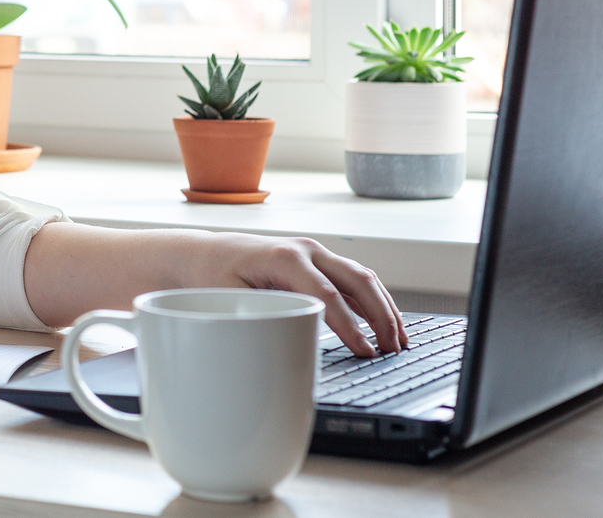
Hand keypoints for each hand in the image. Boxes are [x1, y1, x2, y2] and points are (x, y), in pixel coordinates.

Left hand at [180, 232, 407, 356]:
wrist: (202, 252)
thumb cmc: (212, 275)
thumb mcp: (230, 299)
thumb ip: (261, 317)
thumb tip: (287, 345)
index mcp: (285, 258)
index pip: (328, 295)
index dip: (350, 326)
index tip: (365, 352)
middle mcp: (305, 250)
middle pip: (357, 280)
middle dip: (381, 316)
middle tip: (393, 350)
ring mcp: (313, 252)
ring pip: (361, 276)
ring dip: (384, 307)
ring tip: (399, 340)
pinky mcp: (316, 260)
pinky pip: (352, 278)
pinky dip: (372, 299)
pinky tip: (383, 321)